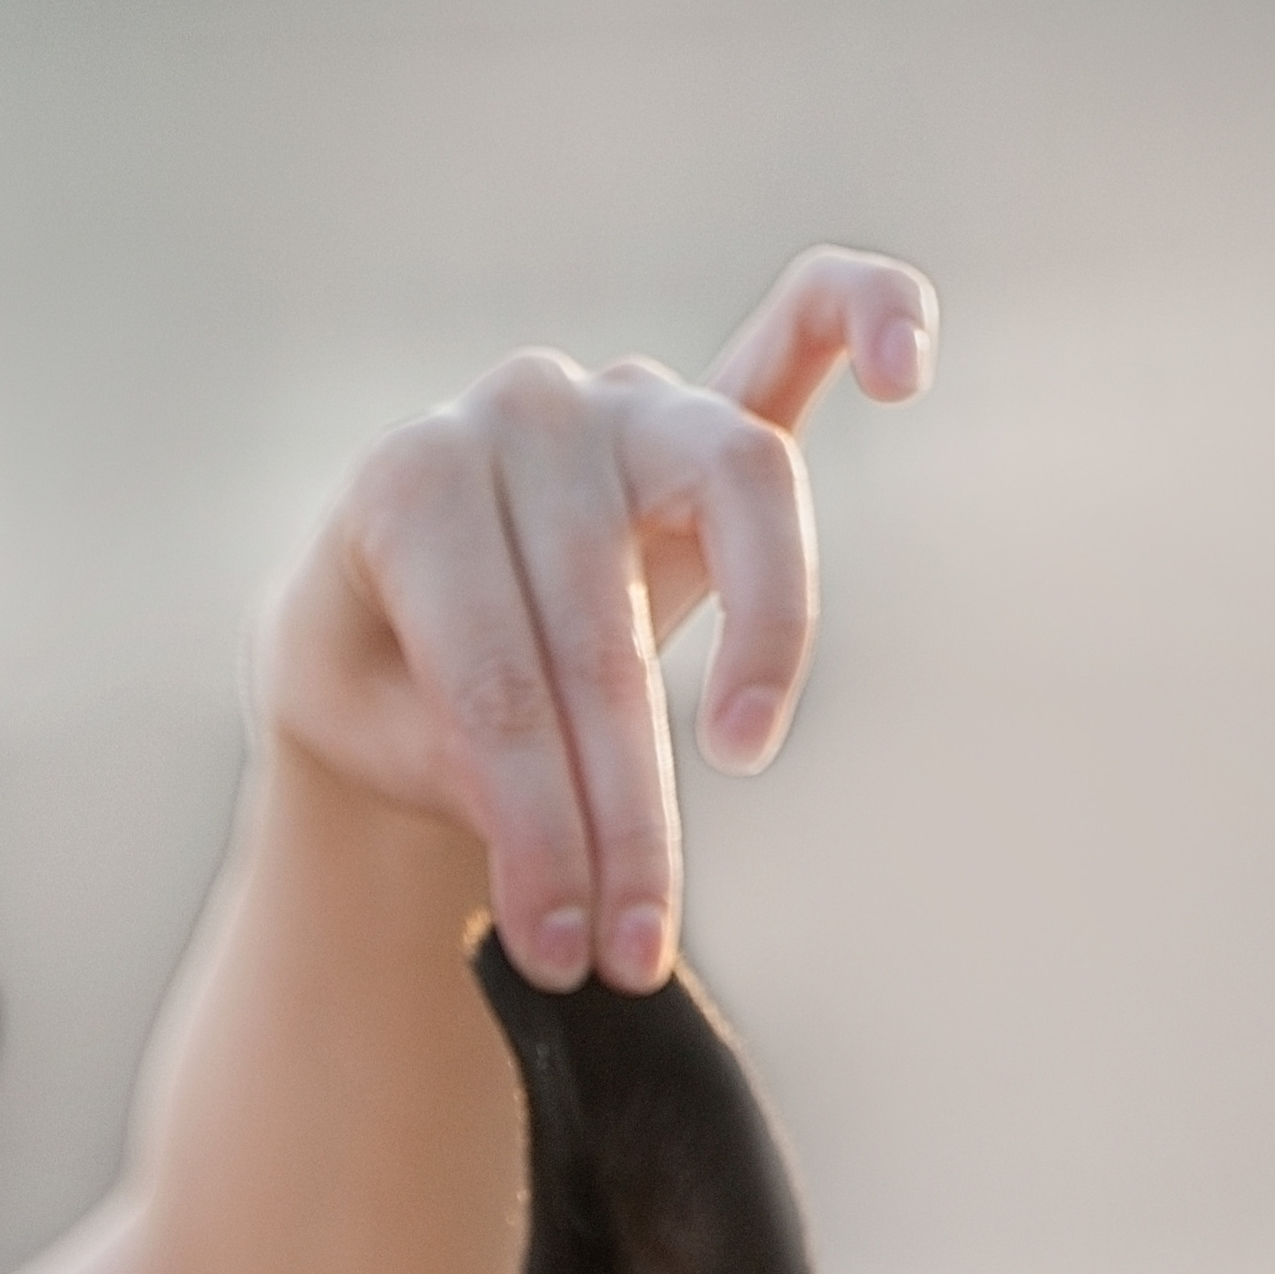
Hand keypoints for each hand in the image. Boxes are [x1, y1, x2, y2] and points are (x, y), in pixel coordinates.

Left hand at [257, 246, 936, 995]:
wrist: (379, 602)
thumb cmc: (373, 673)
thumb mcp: (363, 732)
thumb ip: (453, 762)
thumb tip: (559, 839)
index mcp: (409, 487)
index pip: (494, 683)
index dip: (535, 834)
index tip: (562, 955)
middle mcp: (521, 414)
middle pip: (603, 628)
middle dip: (623, 818)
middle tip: (632, 957)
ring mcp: (626, 401)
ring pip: (735, 488)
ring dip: (765, 634)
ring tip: (744, 751)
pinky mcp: (710, 407)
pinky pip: (804, 321)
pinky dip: (867, 316)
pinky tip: (910, 371)